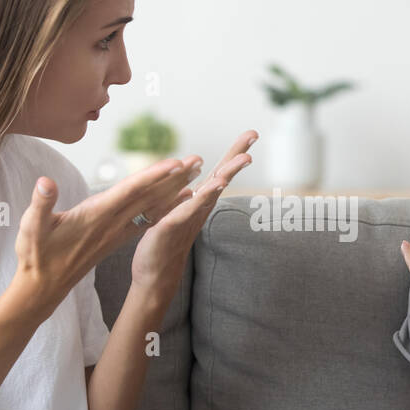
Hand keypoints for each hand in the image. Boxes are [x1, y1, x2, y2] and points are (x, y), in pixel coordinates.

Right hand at [9, 157, 207, 320]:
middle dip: (174, 177)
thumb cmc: (35, 255)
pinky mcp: (115, 237)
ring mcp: (116, 231)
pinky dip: (164, 207)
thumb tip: (45, 183)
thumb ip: (40, 204)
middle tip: (198, 160)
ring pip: (151, 207)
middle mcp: (112, 223)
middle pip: (148, 196)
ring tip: (195, 174)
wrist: (43, 286)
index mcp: (96, 216)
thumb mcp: (31, 228)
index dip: (152, 176)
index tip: (174, 164)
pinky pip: (146, 219)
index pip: (129, 192)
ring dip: (174, 189)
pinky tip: (178, 200)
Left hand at [129, 129, 256, 293]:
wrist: (155, 275)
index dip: (234, 153)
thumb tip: (194, 188)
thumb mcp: (176, 215)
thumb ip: (187, 201)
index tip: (251, 134)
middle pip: (221, 176)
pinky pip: (189, 208)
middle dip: (237, 156)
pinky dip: (203, 196)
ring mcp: (189, 217)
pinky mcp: (173, 226)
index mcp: (198, 202)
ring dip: (228, 173)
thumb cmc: (165, 245)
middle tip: (254, 135)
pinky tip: (214, 185)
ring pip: (212, 191)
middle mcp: (199, 208)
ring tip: (245, 158)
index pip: (218, 172)